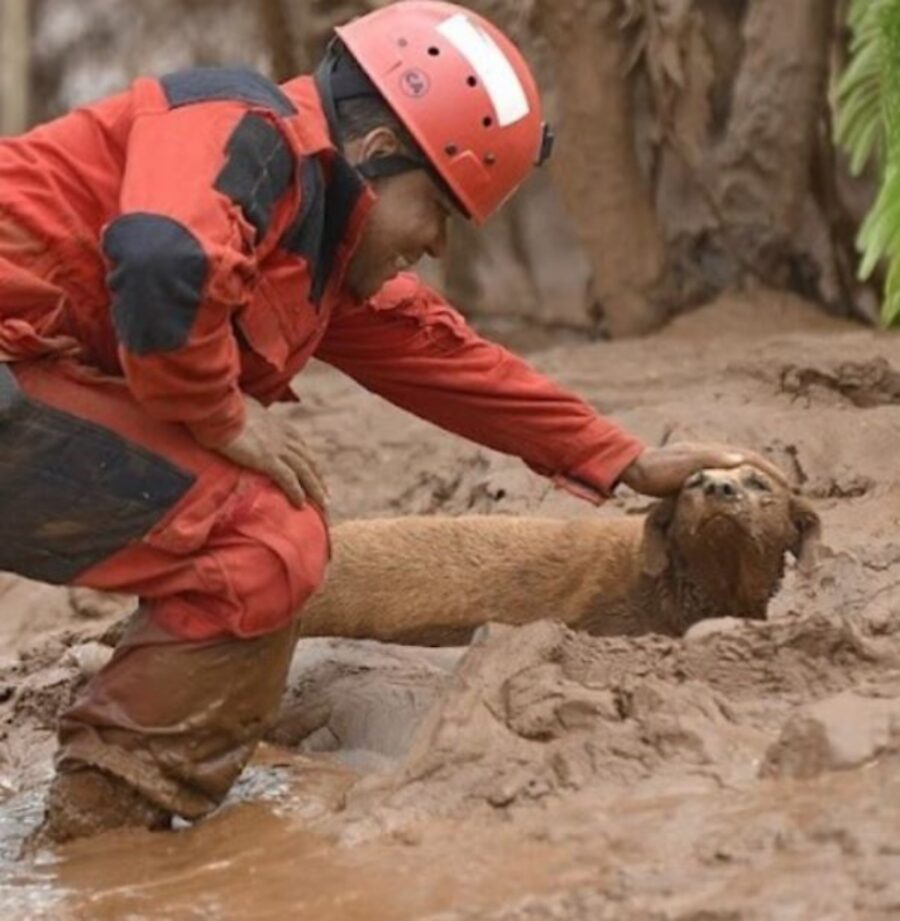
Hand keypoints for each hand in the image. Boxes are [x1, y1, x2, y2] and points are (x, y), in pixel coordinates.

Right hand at [203, 397, 327, 508]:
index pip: (301, 447)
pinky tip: (301, 504)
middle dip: (318, 479)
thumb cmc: (224, 409)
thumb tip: (246, 415)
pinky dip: (296, 491)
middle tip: (326, 496)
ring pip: (304, 471)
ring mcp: (277, 447)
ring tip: (322, 505)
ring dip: (314, 489)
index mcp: (279, 426)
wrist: (217, 409)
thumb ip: (252, 415)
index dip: (310, 463)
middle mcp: (283, 437)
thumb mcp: (245, 409)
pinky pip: (287, 478)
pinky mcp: (266, 458)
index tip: (316, 475)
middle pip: (308, 461)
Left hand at [618, 442, 787, 497]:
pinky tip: (742, 506)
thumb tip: (739, 458)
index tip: (790, 487)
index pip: (753, 460)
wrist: (635, 469)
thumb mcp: (684, 464)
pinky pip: (727, 484)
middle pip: (751, 466)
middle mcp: (716, 457)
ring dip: (757, 485)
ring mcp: (708, 466)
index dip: (773, 473)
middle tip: (789, 498)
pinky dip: (740, 492)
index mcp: (717, 453)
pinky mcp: (699, 477)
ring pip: (740, 475)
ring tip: (772, 503)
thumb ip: (710, 460)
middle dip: (771, 478)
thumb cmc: (658, 468)